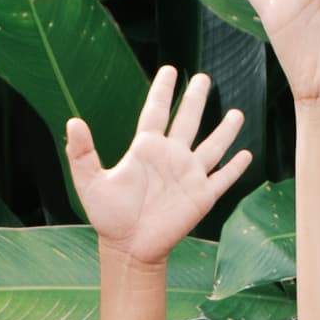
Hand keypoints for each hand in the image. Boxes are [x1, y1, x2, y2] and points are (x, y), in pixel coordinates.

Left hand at [71, 65, 250, 262]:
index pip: (156, 111)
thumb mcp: (90, 183)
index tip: (168, 70)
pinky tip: (247, 155)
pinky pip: (223, 179)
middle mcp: (170, 157)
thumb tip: (72, 120)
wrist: (129, 249)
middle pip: (188, 120)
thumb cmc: (108, 217)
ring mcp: (188, 176)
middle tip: (203, 77)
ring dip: (224, 130)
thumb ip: (82, 152)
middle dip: (196, 99)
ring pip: (212, 146)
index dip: (162, 90)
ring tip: (236, 113)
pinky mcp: (202, 197)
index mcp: (146, 149)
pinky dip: (235, 168)